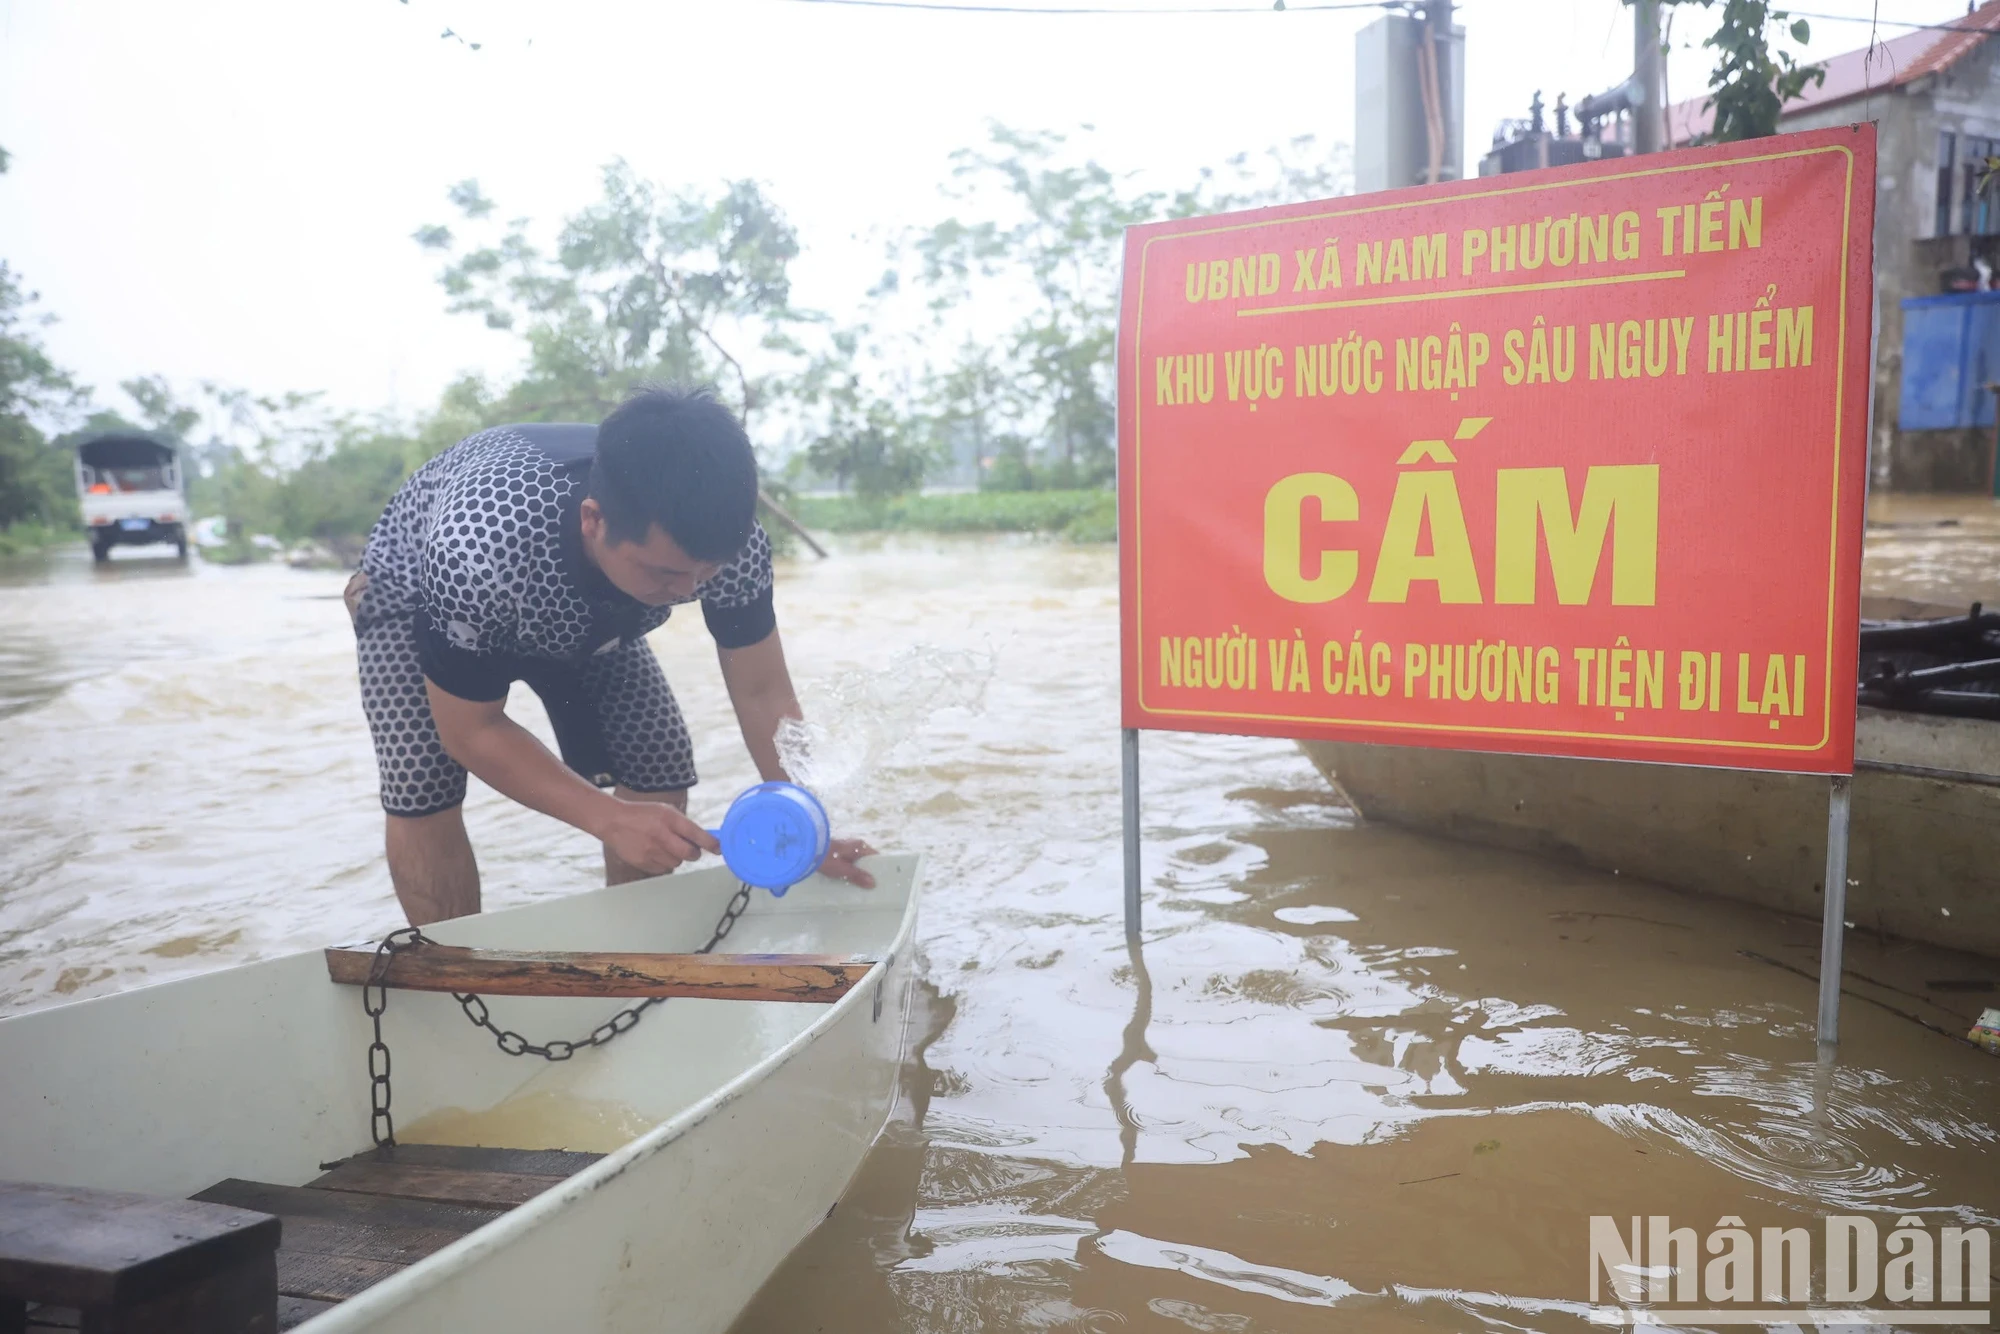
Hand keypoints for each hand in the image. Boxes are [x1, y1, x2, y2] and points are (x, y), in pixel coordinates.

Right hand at [594, 799, 720, 876]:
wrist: (613, 821)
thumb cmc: (643, 814)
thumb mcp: (665, 811)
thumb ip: (684, 825)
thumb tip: (704, 840)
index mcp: (669, 819)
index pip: (697, 834)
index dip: (711, 844)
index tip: (719, 849)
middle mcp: (661, 835)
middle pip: (690, 854)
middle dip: (693, 853)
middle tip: (688, 848)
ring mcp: (651, 850)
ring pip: (677, 863)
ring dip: (676, 857)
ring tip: (664, 846)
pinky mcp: (643, 862)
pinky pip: (663, 869)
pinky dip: (663, 863)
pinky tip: (654, 852)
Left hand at [820, 836, 877, 888]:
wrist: (806, 849)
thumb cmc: (827, 858)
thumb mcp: (843, 869)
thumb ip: (858, 876)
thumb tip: (873, 883)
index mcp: (860, 846)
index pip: (875, 857)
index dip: (878, 868)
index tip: (881, 881)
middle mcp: (854, 845)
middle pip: (865, 861)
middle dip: (867, 873)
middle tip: (870, 888)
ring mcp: (845, 849)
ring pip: (855, 863)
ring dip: (856, 873)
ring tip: (859, 888)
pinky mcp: (836, 853)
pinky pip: (847, 863)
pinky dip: (848, 871)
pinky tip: (846, 881)